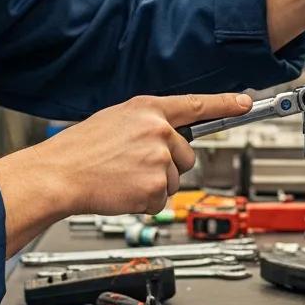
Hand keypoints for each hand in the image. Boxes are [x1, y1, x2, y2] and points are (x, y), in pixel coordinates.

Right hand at [40, 91, 252, 215]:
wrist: (59, 175)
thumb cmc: (80, 149)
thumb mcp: (115, 120)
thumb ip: (146, 123)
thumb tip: (168, 133)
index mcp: (147, 109)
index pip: (195, 104)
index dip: (225, 103)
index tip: (245, 104)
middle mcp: (158, 130)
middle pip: (186, 155)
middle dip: (167, 164)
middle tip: (134, 165)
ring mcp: (158, 159)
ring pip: (175, 179)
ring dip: (153, 184)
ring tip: (122, 177)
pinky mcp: (155, 186)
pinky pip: (160, 199)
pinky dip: (143, 201)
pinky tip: (122, 190)